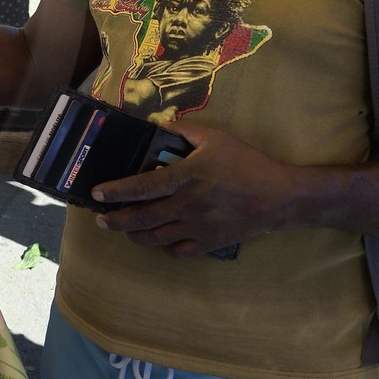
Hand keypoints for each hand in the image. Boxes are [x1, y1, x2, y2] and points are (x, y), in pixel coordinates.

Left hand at [91, 123, 300, 257]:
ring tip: (123, 229)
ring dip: (134, 235)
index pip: (141, 187)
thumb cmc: (247, 163)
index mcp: (185, 178)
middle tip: (101, 218)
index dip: (116, 191)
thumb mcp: (215, 138)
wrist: (281, 196)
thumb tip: (159, 127)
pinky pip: (178, 251)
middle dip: (115, 220)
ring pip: (155, 238)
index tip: (97, 193)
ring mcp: (197, 227)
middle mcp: (186, 206)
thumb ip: (184, 130)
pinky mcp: (209, 243)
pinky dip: (163, 248)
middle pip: (141, 218)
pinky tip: (158, 241)